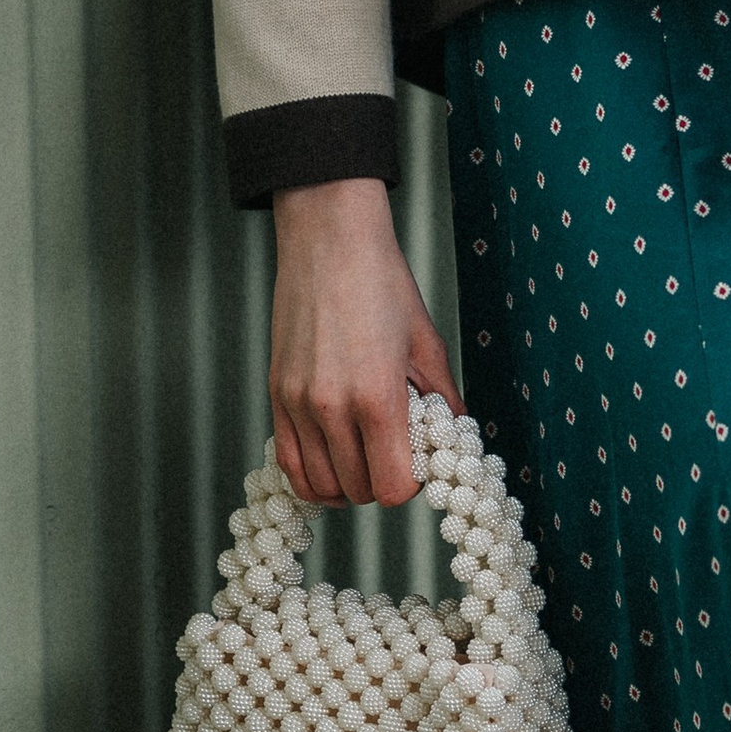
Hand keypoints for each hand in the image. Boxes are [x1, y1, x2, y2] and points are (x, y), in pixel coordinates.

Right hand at [267, 178, 462, 508]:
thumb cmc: (382, 284)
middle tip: (395, 457)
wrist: (330, 241)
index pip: (393, 487)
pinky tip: (333, 462)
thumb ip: (443, 401)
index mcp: (378, 397)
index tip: (419, 465)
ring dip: (347, 485)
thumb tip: (455, 440)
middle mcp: (333, 408)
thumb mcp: (427, 343)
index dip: (412, 485)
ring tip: (364, 460)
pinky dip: (313, 476)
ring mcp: (298, 404)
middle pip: (359, 490)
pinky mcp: (276, 395)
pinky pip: (289, 463)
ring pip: (320, 485)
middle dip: (382, 484)